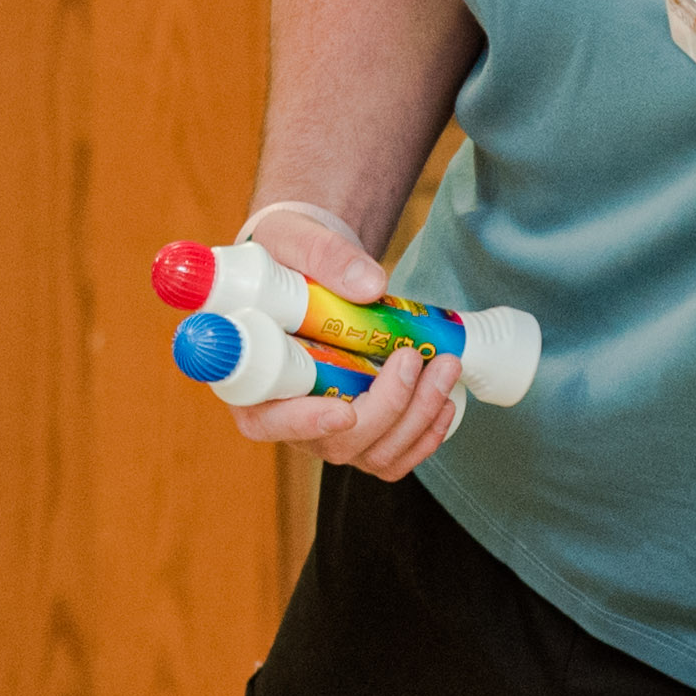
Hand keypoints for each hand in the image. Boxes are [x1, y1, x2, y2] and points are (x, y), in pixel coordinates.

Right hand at [216, 199, 470, 483]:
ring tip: (445, 367)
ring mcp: (326, 428)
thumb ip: (326, 257)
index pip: (266, 421)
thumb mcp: (296, 241)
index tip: (346, 410)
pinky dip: (425, 435)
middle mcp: (286, 413)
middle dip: (387, 407)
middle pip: (335, 443)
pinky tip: (444, 399)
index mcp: (251, 377)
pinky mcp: (360, 428)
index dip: (306, 424)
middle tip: (413, 357)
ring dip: (417, 418)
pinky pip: (393, 455)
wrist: (312, 265)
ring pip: (373, 453)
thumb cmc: (287, 255)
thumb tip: (370, 286)